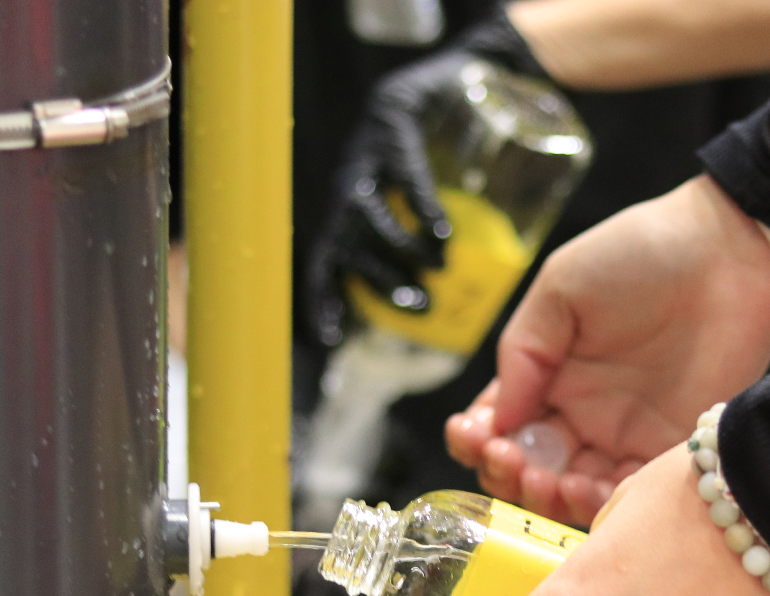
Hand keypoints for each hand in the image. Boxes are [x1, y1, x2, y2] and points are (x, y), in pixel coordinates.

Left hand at [307, 15, 544, 347]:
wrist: (445, 80)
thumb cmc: (434, 152)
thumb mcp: (419, 205)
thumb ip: (423, 247)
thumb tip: (443, 299)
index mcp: (347, 215)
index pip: (324, 266)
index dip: (324, 302)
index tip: (329, 339)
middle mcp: (348, 190)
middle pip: (349, 248)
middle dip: (381, 283)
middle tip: (421, 305)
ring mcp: (367, 159)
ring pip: (371, 217)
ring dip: (404, 250)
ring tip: (440, 266)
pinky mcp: (394, 128)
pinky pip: (403, 175)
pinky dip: (422, 207)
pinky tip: (442, 230)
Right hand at [445, 176, 769, 525]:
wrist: (731, 254)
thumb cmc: (642, 254)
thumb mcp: (560, 289)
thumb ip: (522, 353)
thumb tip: (498, 418)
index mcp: (548, 376)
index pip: (499, 425)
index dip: (477, 439)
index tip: (475, 435)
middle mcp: (579, 414)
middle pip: (527, 468)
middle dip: (505, 474)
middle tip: (509, 459)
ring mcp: (621, 437)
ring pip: (568, 491)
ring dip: (544, 496)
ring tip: (545, 479)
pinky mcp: (662, 453)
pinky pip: (621, 496)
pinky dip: (594, 503)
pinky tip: (581, 487)